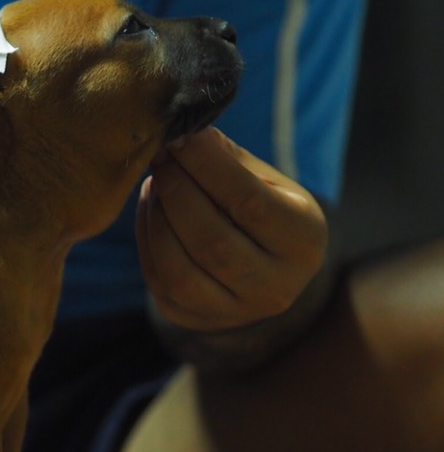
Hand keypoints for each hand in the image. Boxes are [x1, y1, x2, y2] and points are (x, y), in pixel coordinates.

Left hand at [136, 127, 327, 332]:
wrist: (262, 270)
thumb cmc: (262, 210)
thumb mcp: (265, 182)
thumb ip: (228, 160)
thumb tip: (184, 132)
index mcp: (304, 241)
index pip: (249, 202)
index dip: (207, 166)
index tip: (181, 134)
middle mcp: (275, 286)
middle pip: (211, 240)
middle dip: (177, 190)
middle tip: (159, 155)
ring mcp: (234, 312)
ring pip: (179, 269)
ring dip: (157, 217)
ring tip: (155, 180)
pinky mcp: (194, 319)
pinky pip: (159, 280)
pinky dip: (147, 238)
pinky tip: (151, 208)